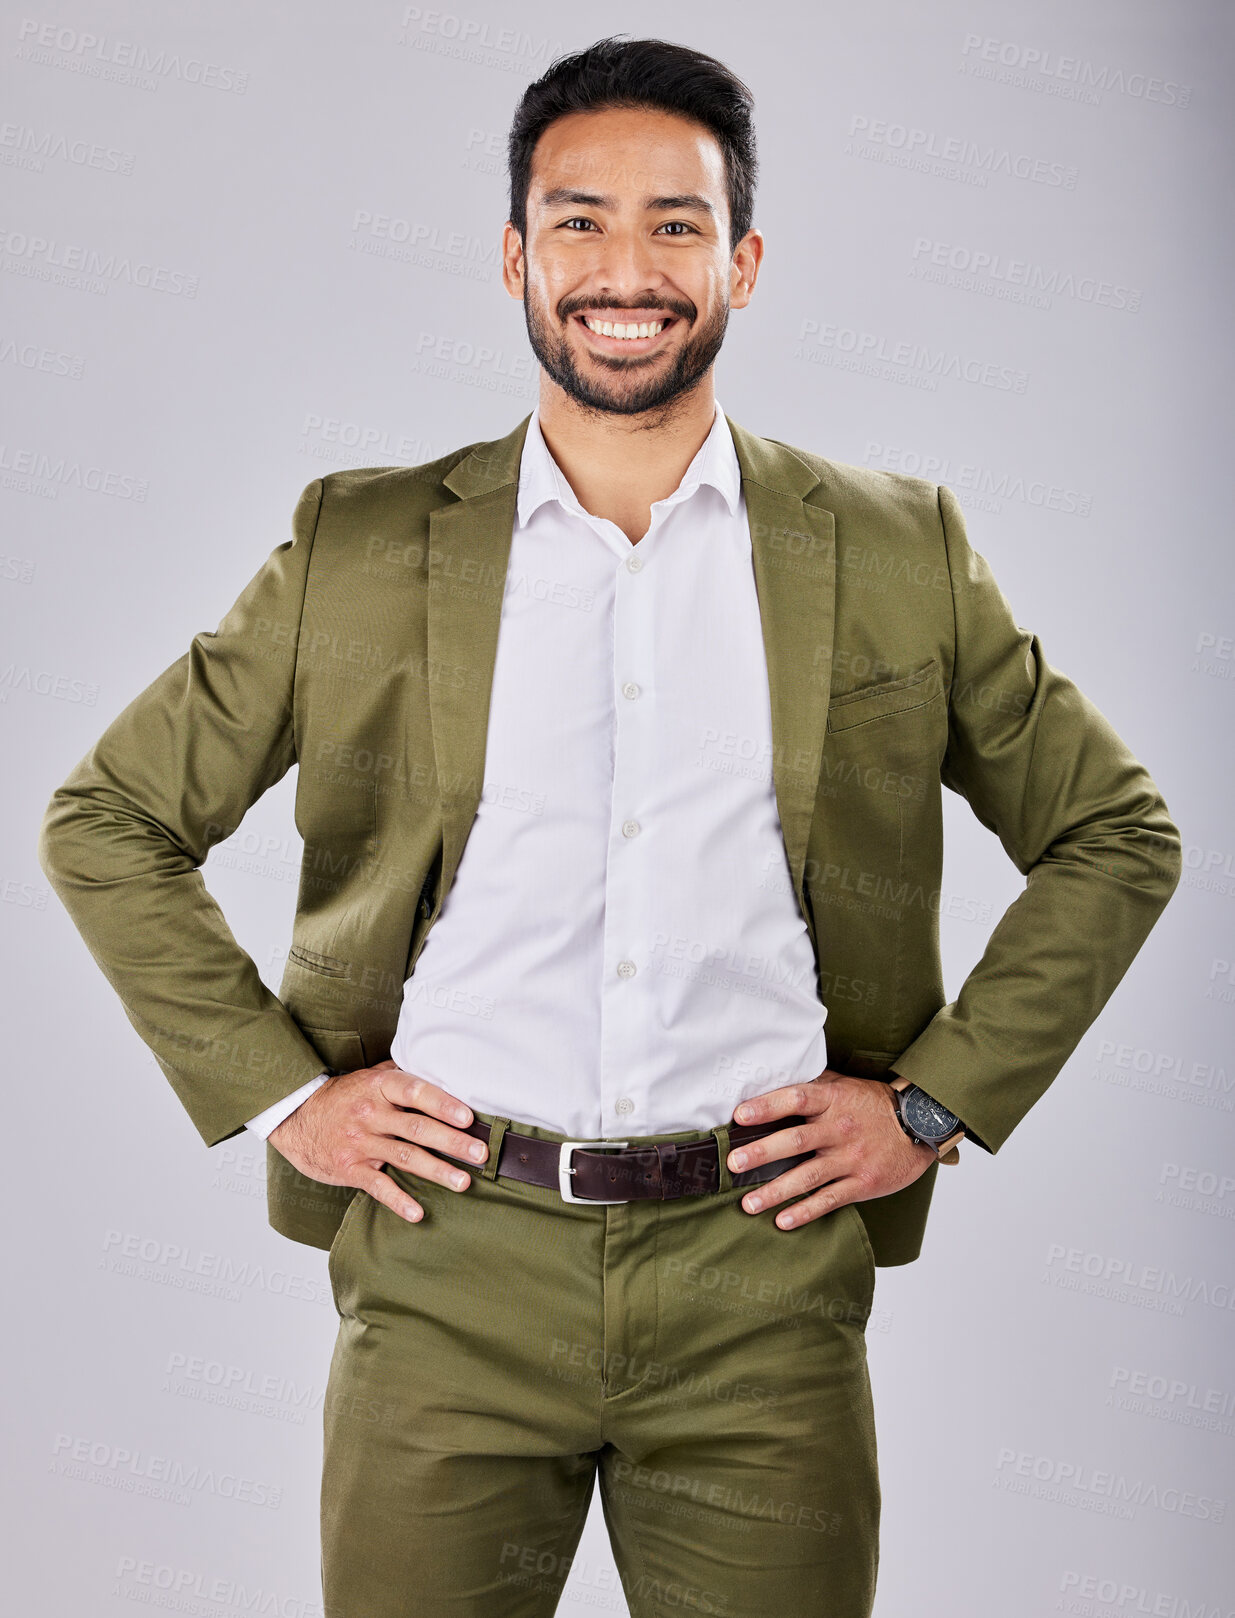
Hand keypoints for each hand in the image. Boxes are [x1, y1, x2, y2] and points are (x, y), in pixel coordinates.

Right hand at [268, 1059, 486, 1222]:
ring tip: (463, 1182)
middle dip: (452, 1142)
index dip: (443, 1104)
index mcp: (379, 1087)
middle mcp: (370, 1114)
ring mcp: (359, 1142)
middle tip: (480, 1154)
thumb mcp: (370, 1076)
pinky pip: (377, 1186)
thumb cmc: (344, 1096)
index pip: (415, 1092)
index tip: (468, 1117)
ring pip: (404, 1158)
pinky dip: (398, 1201)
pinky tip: (418, 1212)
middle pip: (416, 1128)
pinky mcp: (349, 1168)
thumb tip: (443, 1070)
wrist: (296, 1117)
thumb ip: (402, 1074)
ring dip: (436, 1171)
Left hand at [725, 1067, 936, 1229]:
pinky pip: (830, 1199)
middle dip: (762, 1153)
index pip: (796, 1099)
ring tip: (748, 1204)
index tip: (740, 1116)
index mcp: (833, 1100)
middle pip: (796, 1140)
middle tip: (733, 1163)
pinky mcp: (863, 1183)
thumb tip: (775, 1076)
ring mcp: (852, 1158)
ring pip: (808, 1176)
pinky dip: (806, 1212)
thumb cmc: (874, 1103)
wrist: (921, 1126)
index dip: (767, 1107)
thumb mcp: (845, 1084)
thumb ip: (813, 1083)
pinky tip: (783, 1221)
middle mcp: (840, 1129)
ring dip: (775, 1191)